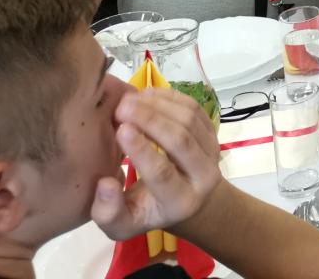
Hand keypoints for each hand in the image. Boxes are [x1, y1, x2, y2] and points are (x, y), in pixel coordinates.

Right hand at [91, 89, 221, 240]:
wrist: (188, 200)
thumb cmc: (148, 211)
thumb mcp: (123, 224)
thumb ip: (108, 212)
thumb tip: (105, 184)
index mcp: (180, 202)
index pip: (162, 173)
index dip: (142, 150)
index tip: (120, 128)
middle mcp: (203, 176)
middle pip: (180, 141)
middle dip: (150, 120)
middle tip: (121, 107)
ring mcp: (212, 151)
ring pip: (189, 120)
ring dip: (159, 105)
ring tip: (130, 99)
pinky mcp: (213, 133)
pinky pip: (195, 109)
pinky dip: (171, 98)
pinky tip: (147, 94)